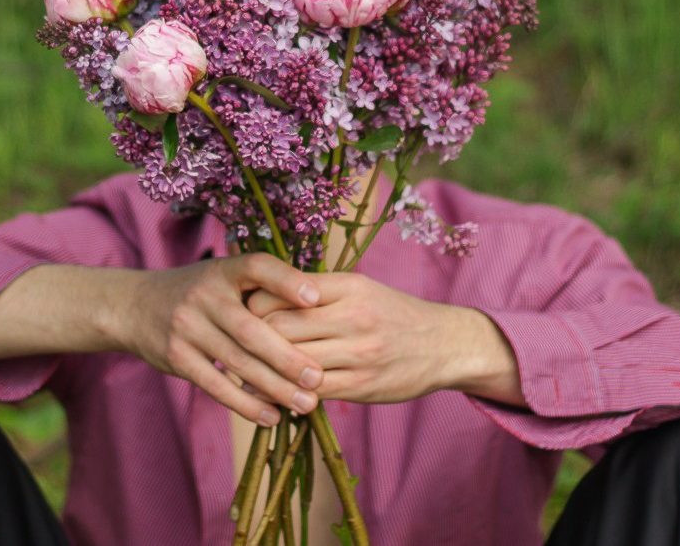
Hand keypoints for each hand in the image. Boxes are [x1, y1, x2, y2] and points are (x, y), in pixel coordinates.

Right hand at [109, 254, 326, 425]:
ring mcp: (187, 327)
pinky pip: (215, 385)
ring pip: (237, 362)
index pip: (257, 267)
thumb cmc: (198, 293)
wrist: (135, 306)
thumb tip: (321, 307)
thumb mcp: (223, 276)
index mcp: (223, 270)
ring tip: (306, 403)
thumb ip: (261, 287)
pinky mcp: (176, 357)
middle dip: (288, 357)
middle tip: (319, 377)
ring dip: (274, 387)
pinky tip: (271, 417)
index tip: (316, 299)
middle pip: (251, 329)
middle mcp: (204, 296)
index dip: (286, 280)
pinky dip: (245, 404)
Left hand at [248, 272, 518, 404]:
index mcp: (348, 286)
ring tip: (241, 371)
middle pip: (280, 327)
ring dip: (263, 370)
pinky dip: (286, 392)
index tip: (242, 312)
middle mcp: (353, 316)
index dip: (253, 303)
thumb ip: (316, 292)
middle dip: (251, 337)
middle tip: (234, 344)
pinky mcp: (362, 385)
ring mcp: (359, 353)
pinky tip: (272, 392)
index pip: (282, 291)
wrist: (445, 344)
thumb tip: (260, 296)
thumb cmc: (393, 313)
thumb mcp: (360, 288)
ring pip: (292, 361)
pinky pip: (312, 391)